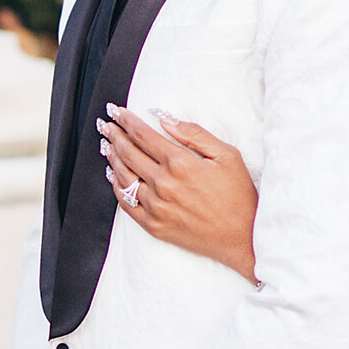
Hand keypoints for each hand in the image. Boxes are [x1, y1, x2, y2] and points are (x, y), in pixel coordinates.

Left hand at [99, 104, 260, 282]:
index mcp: (180, 163)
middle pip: (128, 153)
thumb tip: (165, 119)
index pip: (143, 135)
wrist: (243, 237)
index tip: (117, 111)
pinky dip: (116, 187)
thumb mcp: (226, 155)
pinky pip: (126, 203)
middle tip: (105, 125)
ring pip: (123, 177)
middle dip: (114, 135)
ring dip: (112, 158)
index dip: (126, 121)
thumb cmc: (239, 195)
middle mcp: (163, 184)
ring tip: (106, 145)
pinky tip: (113, 176)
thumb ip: (194, 134)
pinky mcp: (154, 225)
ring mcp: (156, 206)